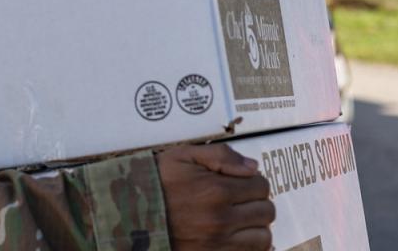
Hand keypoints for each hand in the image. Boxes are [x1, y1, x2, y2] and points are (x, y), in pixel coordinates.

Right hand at [156, 144, 274, 250]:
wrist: (130, 214)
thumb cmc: (156, 183)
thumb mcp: (182, 157)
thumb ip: (220, 155)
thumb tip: (252, 167)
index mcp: (216, 190)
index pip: (261, 185)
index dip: (253, 181)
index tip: (241, 182)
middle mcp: (221, 220)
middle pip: (266, 211)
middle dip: (257, 203)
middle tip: (241, 200)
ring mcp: (218, 244)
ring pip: (263, 237)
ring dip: (256, 227)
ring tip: (240, 220)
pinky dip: (249, 246)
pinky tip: (237, 236)